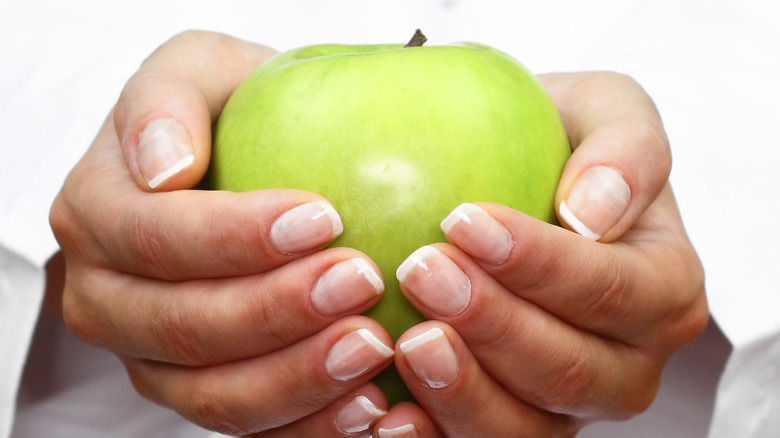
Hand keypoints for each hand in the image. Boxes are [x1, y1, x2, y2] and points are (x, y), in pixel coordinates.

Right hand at [50, 31, 394, 435]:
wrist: (243, 164)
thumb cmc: (226, 113)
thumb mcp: (196, 70)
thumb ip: (166, 99)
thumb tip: (164, 167)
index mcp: (96, 215)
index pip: (156, 235)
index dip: (236, 236)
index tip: (324, 218)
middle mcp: (110, 296)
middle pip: (183, 324)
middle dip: (276, 311)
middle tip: (361, 281)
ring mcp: (152, 357)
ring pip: (213, 393)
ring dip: (298, 377)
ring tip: (374, 346)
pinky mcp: (200, 393)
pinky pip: (249, 427)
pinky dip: (307, 423)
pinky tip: (368, 403)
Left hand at [376, 72, 707, 436]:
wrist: (522, 179)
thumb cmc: (562, 141)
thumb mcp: (607, 110)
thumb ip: (627, 149)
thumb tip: (594, 213)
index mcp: (664, 289)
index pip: (609, 288)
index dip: (538, 263)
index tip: (461, 220)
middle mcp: (627, 361)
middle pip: (569, 368)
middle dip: (493, 325)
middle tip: (420, 271)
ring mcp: (572, 404)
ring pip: (527, 425)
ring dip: (463, 390)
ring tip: (406, 340)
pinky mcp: (518, 422)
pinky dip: (436, 437)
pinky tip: (388, 413)